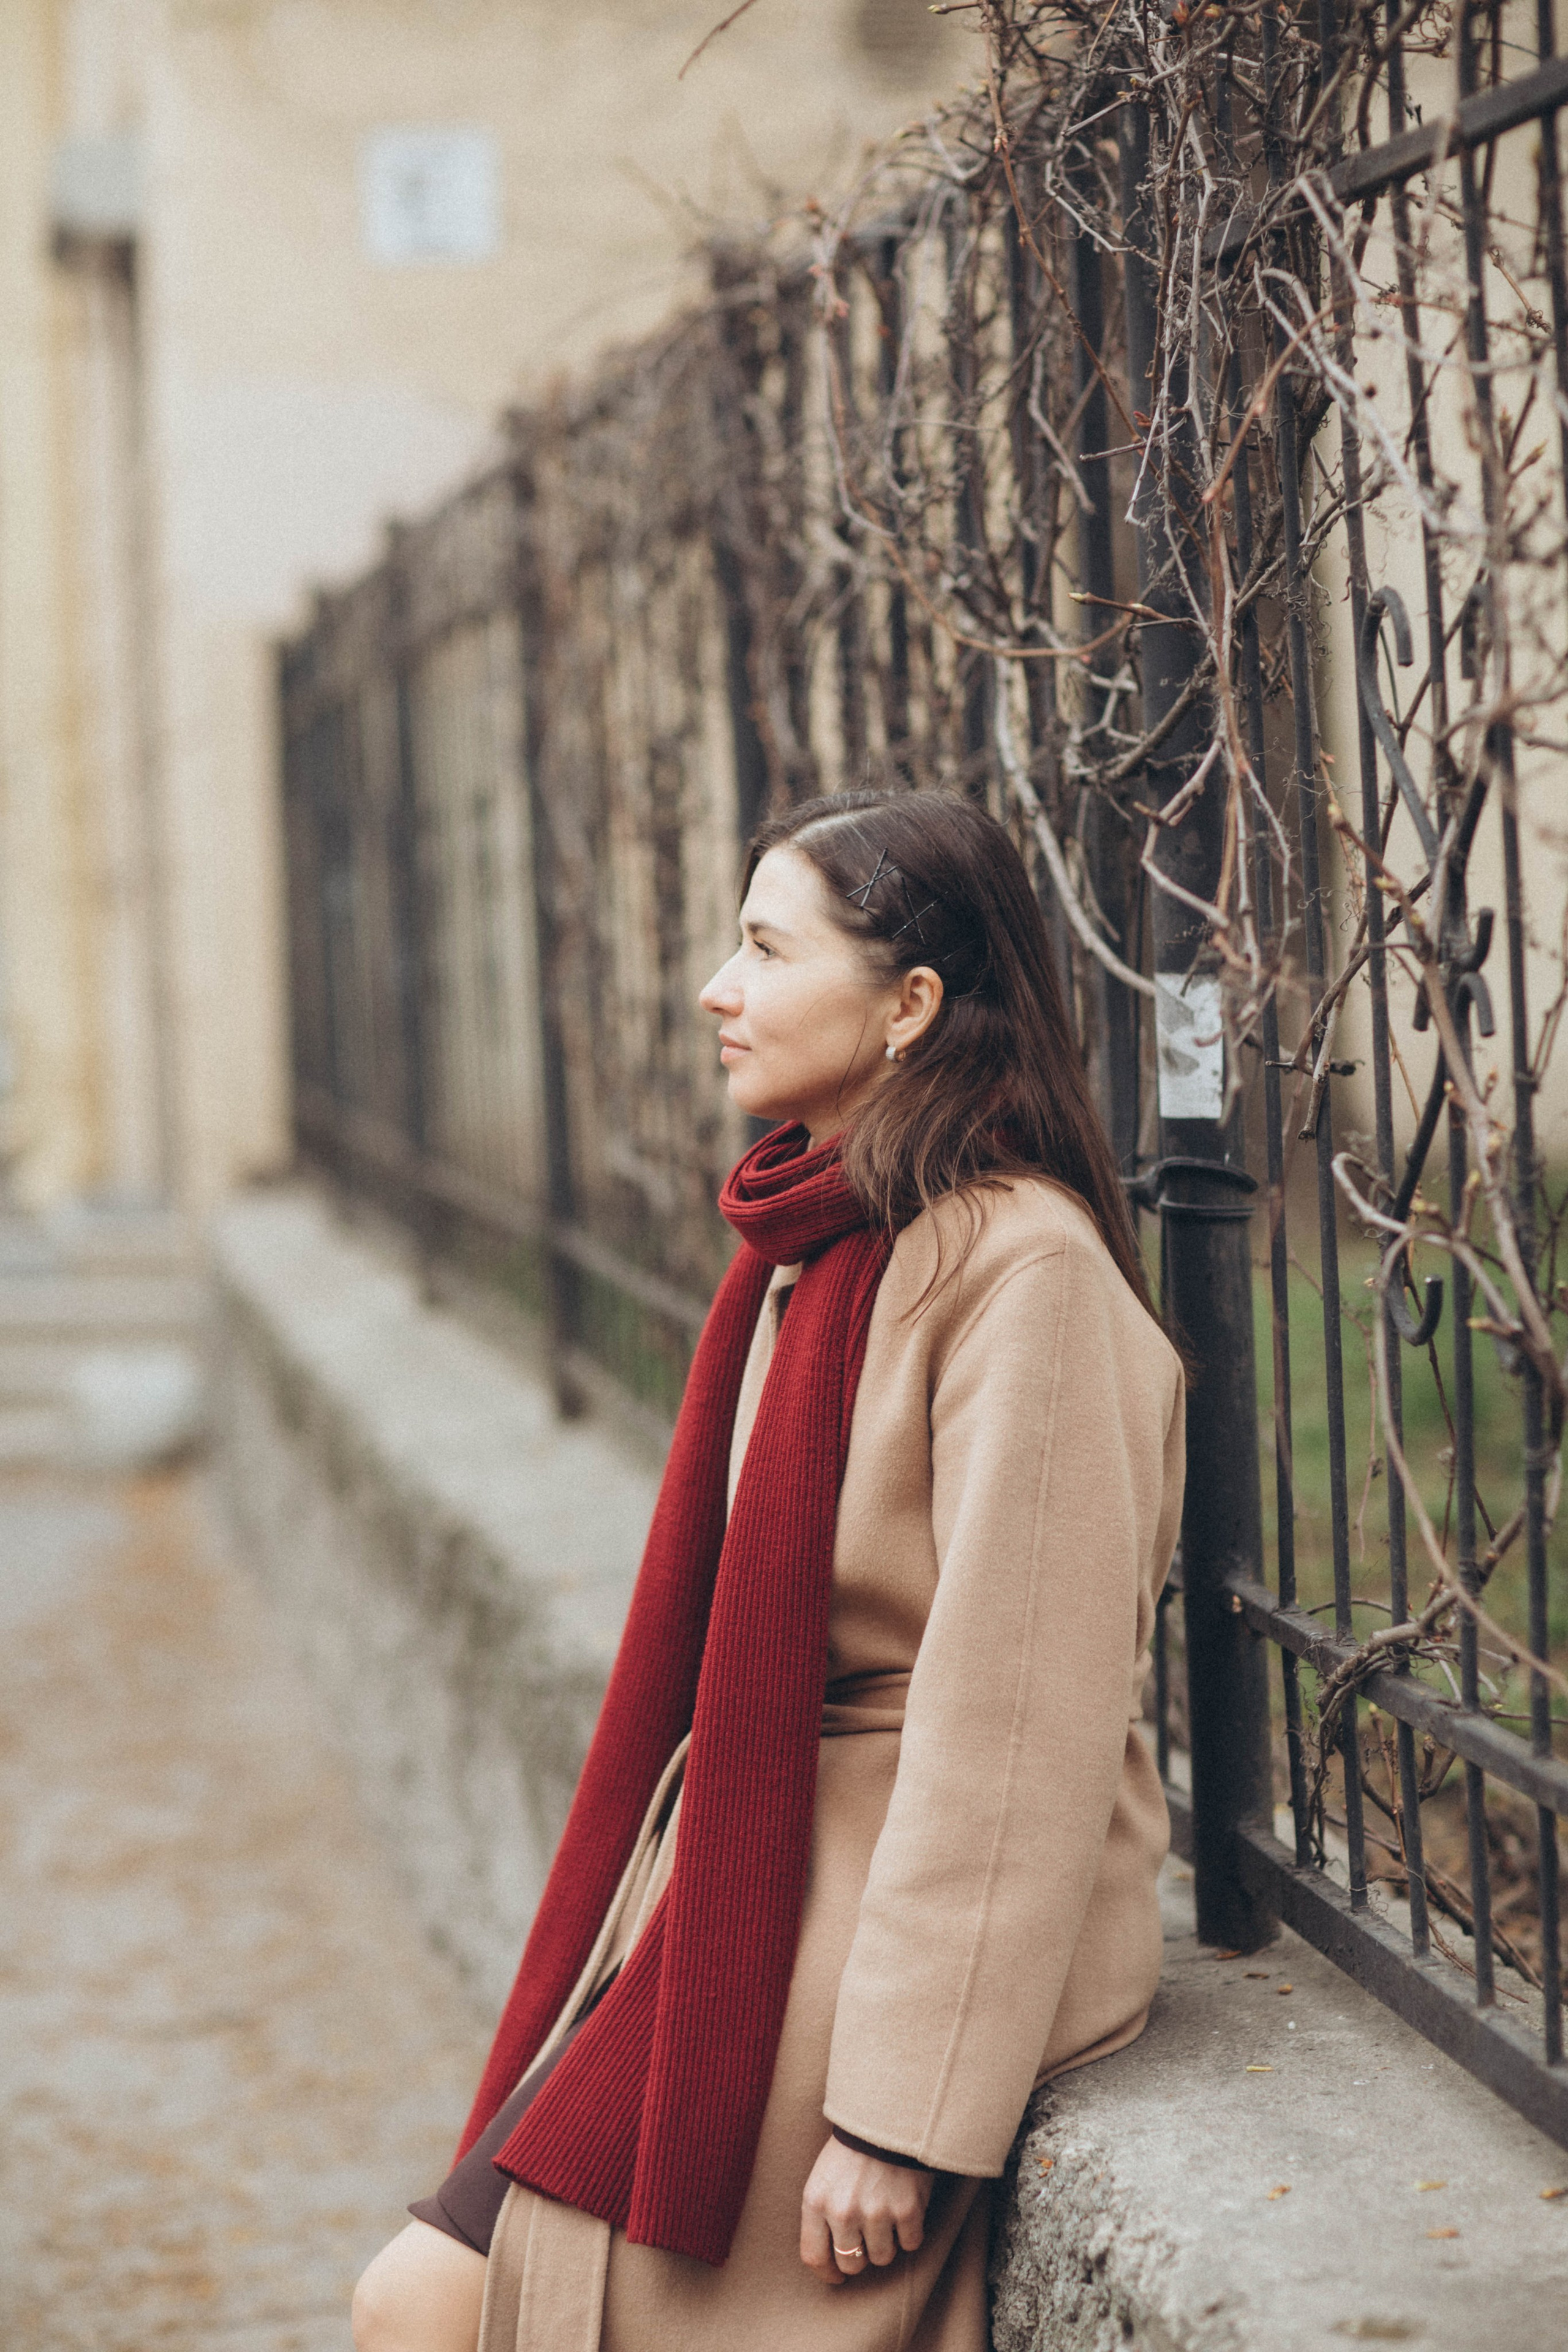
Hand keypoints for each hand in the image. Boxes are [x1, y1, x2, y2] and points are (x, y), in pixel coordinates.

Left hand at [799, 2134, 934, 2285]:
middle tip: (866, 2238)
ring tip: (887, 2216)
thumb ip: (822, 2214)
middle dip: (860, 2256)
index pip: (814, 2256)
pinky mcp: (907, 2209)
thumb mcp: (823, 2175)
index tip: (837, 2275)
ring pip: (882, 2257)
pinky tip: (906, 2209)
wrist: (889, 2112)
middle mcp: (843, 2211)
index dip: (827, 2273)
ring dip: (886, 2243)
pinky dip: (911, 2232)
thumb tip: (829, 2257)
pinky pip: (910, 2244)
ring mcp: (876, 2212)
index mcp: (816, 2200)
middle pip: (851, 2263)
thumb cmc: (853, 2146)